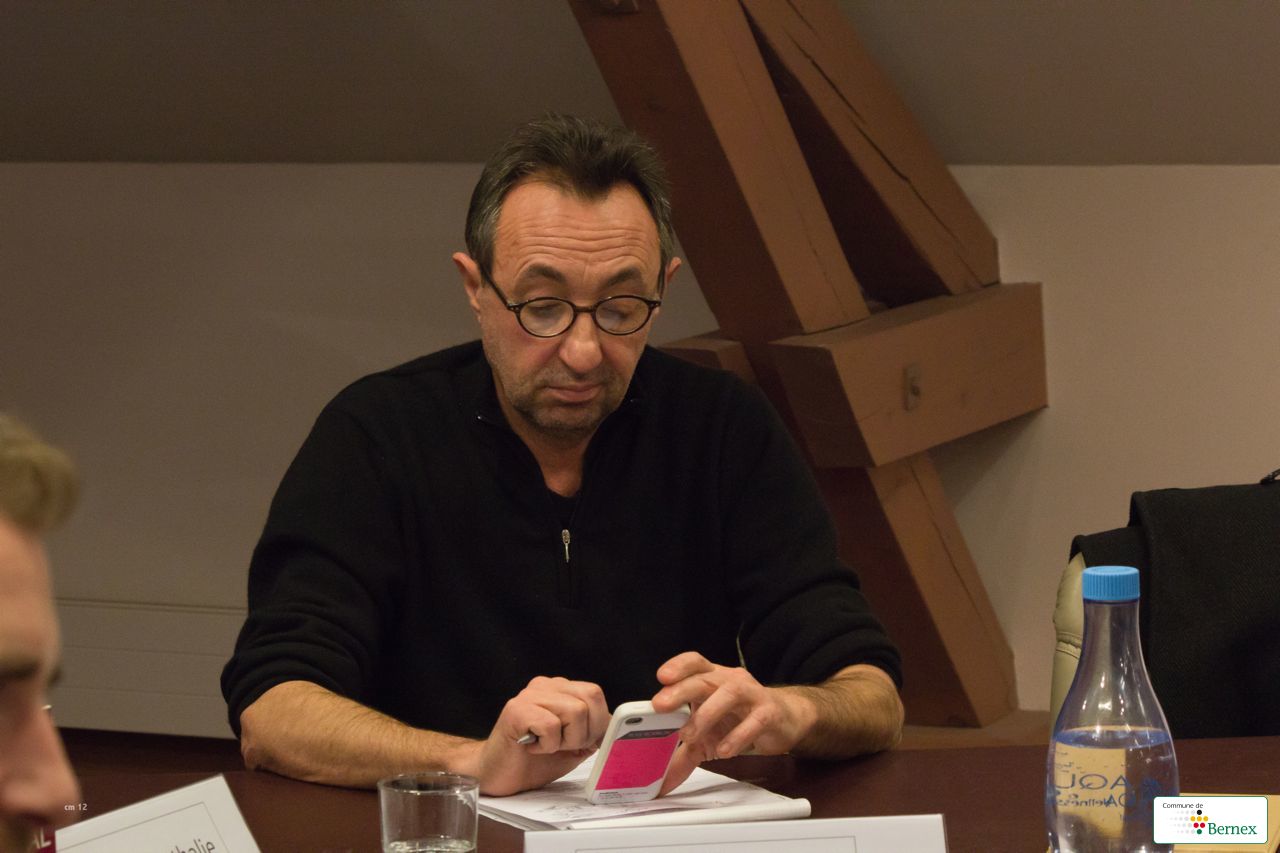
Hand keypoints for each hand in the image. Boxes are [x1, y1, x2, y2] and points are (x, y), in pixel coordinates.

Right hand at [468, 676, 609, 795]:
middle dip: (586, 731)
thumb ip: (591, 733)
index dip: (599, 723)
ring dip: (566, 740)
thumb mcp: (571, 747)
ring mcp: (529, 696)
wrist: (495, 774)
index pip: (595, 694)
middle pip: (590, 698)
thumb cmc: (532, 761)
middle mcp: (544, 686)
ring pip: (575, 711)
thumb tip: (614, 729)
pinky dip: (548, 745)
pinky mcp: (516, 710)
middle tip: (564, 746)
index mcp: (559, 689)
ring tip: (546, 746)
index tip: (585, 743)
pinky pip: (551, 725)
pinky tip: (532, 747)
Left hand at [650, 652, 814, 795]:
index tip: (661, 678)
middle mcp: (731, 681)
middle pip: (705, 678)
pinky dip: (738, 736)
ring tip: (689, 735)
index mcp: (712, 679)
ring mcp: (752, 694)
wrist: (786, 719)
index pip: (695, 663)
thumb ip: (684, 755)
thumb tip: (661, 781)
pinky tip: (724, 751)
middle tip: (660, 705)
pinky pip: (755, 720)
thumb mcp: (708, 735)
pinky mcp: (771, 713)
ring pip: (730, 693)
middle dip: (682, 689)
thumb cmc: (741, 719)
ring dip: (706, 713)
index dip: (678, 666)